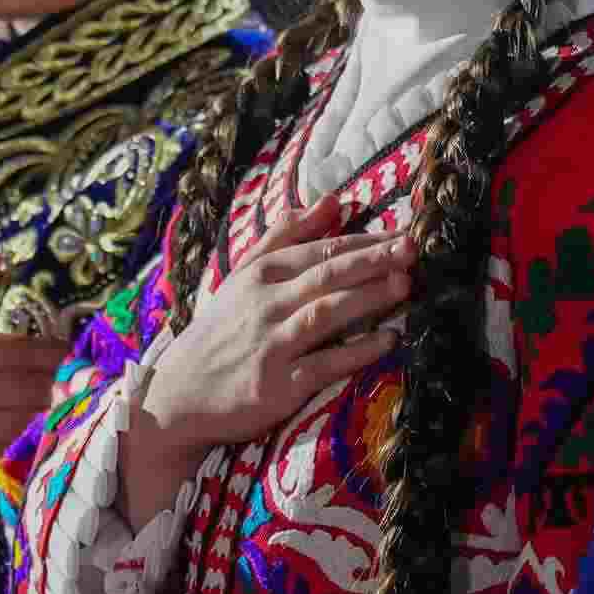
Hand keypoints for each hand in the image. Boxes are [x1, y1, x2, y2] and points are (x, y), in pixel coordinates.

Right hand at [0, 251, 71, 492]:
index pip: (21, 351)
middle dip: (65, 388)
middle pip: (31, 389)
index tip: (80, 357)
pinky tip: (45, 442)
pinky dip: (29, 451)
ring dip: (54, 420)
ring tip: (76, 412)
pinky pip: (6, 458)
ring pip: (24, 424)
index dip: (58, 355)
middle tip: (91, 387)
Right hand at [133, 194, 408, 452]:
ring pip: (326, 312)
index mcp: (259, 274)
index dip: (364, 241)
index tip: (402, 233)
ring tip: (406, 285)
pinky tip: (388, 340)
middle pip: (327, 275)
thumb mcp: (242, 275)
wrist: (180, 393)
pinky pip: (324, 364)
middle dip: (373, 259)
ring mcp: (271, 344)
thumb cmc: (220, 332)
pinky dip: (357, 351)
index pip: (320, 250)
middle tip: (413, 247)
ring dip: (368, 297)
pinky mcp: (277, 384)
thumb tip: (332, 200)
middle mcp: (265, 304)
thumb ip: (286, 236)